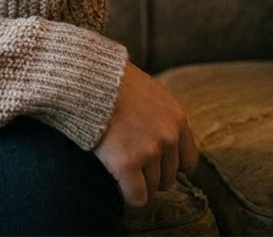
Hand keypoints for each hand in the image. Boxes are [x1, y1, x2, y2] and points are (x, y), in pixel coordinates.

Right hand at [94, 61, 197, 206]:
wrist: (85, 76)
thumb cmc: (110, 80)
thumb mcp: (145, 90)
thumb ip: (158, 113)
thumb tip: (156, 132)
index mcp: (177, 118)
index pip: (188, 161)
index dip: (167, 164)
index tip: (151, 161)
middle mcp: (168, 137)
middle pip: (169, 177)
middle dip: (151, 174)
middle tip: (130, 163)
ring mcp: (149, 151)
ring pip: (151, 188)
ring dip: (137, 182)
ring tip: (119, 168)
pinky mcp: (127, 164)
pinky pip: (136, 196)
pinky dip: (127, 194)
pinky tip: (116, 182)